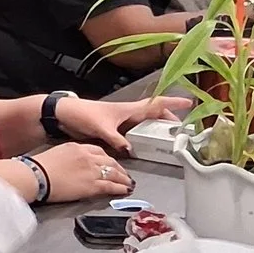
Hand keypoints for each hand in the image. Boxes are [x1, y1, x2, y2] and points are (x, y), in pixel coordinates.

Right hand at [31, 140, 135, 202]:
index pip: (99, 151)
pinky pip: (112, 186)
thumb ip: (70, 157)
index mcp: (78, 147)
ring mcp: (92, 171)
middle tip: (124, 174)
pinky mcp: (93, 185)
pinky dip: (121, 188)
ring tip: (128, 183)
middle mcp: (88, 157)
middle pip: (110, 161)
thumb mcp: (57, 154)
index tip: (110, 163)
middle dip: (119, 168)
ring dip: (124, 178)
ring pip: (114, 173)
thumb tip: (73, 165)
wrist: (35, 176)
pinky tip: (125, 190)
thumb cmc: (39, 167)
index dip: (107, 158)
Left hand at [54, 93, 182, 153]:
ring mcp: (122, 121)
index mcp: (128, 109)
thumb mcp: (101, 127)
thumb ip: (116, 139)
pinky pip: (135, 132)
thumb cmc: (82, 114)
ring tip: (169, 138)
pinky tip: (146, 145)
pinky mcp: (115, 129)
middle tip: (182, 129)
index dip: (173, 102)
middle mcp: (128, 114)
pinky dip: (144, 136)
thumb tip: (130, 150)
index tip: (189, 102)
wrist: (64, 115)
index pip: (155, 103)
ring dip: (158, 128)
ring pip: (146, 123)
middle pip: (155, 114)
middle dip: (170, 119)